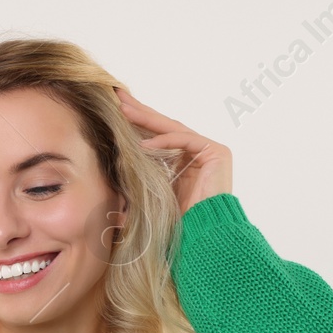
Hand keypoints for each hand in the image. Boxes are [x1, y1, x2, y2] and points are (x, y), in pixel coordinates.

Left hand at [114, 86, 230, 214]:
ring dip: (147, 119)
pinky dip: (164, 141)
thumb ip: (142, 172)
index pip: (159, 136)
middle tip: (118, 96)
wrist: (202, 237)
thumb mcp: (153, 190)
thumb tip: (115, 163)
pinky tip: (143, 145)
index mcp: (185, 161)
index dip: (138, 122)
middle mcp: (199, 152)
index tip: (116, 110)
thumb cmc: (178, 222)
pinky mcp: (216, 152)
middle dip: (140, 112)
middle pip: (165, 127)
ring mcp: (210, 151)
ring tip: (123, 111)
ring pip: (173, 129)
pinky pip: (185, 140)